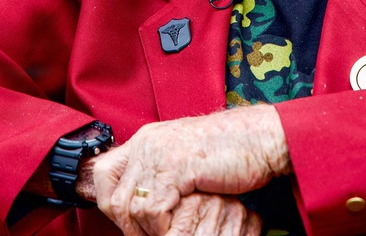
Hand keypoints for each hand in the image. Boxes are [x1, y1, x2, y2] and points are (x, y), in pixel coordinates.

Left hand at [90, 105, 289, 234]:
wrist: (261, 138)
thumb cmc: (230, 151)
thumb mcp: (184, 158)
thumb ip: (160, 172)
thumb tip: (140, 201)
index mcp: (147, 138)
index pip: (104, 173)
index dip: (111, 202)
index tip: (130, 221)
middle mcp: (147, 142)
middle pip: (114, 196)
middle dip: (129, 225)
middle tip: (150, 234)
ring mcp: (160, 153)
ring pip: (132, 207)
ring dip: (148, 230)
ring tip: (168, 233)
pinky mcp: (177, 167)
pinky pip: (153, 209)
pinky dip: (163, 227)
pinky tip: (179, 226)